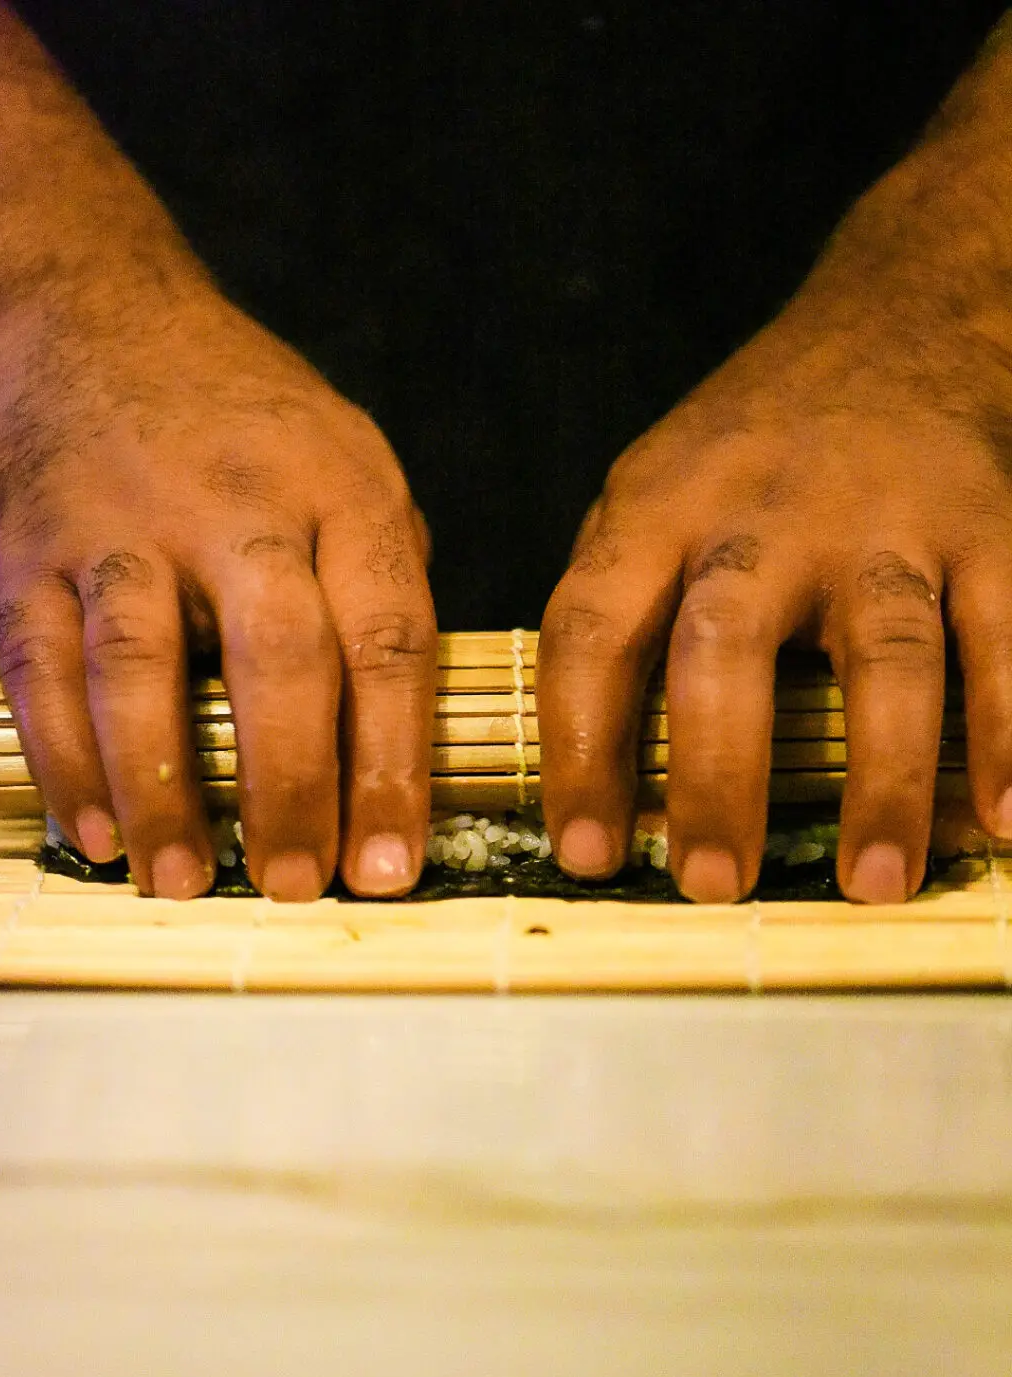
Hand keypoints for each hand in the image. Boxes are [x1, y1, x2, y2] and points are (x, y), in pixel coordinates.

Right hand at [0, 278, 434, 898]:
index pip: (387, 641)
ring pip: (143, 668)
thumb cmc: (246, 421)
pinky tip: (94, 833)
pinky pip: (41, 666)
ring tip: (182, 883)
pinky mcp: (28, 548)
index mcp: (342, 493)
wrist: (94, 314)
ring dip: (165, 787)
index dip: (391, 765)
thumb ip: (381, 582)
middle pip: (277, 660)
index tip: (390, 865)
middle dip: (291, 787)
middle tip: (298, 888)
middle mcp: (237, 506)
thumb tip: (403, 730)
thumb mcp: (350, 464)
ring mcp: (122, 524)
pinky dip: (65, 757)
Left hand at [538, 197, 1011, 902]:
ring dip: (882, 777)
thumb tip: (590, 770)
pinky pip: (1005, 638)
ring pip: (886, 655)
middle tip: (710, 884)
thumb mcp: (653, 492)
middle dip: (716, 775)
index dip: (579, 750)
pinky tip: (1006, 820)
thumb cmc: (751, 447)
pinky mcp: (987, 528)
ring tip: (873, 883)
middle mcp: (765, 513)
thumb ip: (620, 603)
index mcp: (659, 508)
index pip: (593, 631)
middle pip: (727, 647)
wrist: (897, 320)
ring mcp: (885, 521)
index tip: (586, 854)